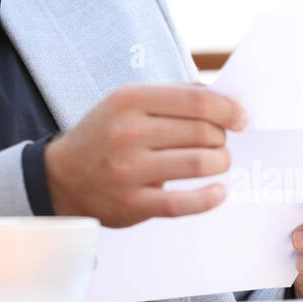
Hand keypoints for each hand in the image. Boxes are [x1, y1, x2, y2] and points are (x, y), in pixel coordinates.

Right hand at [44, 83, 245, 227]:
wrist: (62, 178)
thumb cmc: (104, 135)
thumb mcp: (127, 102)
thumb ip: (171, 97)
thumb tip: (223, 98)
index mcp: (128, 100)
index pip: (195, 101)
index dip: (227, 109)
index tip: (241, 118)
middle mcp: (127, 133)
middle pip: (202, 132)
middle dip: (222, 138)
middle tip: (222, 142)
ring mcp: (129, 170)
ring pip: (199, 164)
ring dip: (220, 163)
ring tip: (219, 162)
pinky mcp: (133, 204)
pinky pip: (184, 203)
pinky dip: (210, 198)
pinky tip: (219, 192)